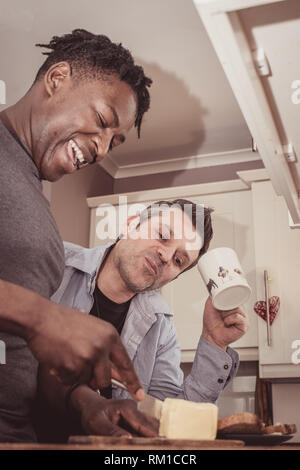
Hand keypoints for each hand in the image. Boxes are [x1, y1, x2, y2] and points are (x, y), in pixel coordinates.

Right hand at [26, 303, 143, 400]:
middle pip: (105, 380)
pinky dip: (63, 375)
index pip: (125, 363)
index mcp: (110, 335)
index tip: (139, 395)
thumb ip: (106, 350)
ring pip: (86, 381)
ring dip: (76, 375)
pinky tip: (59, 358)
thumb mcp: (93, 330)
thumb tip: (118, 374)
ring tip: (67, 356)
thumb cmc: (65, 322)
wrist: (41, 318)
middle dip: (95, 381)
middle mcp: (101, 346)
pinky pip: (70, 381)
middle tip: (82, 368)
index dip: (133, 381)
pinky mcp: (71, 366)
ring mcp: (87, 356)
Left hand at [71, 385, 158, 436]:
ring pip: (151, 427)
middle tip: (162, 446)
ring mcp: (136, 414)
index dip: (154, 435)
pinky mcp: (136, 421)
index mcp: (127, 408)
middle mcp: (135, 409)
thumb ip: (112, 431)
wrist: (91, 407)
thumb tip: (128, 439)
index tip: (164, 442)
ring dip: (153, 436)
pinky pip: (145, 429)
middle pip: (151, 426)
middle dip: (156, 436)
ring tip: (158, 444)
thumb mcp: (97, 423)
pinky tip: (149, 443)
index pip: (144, 424)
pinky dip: (148, 437)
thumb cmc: (92, 413)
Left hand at [201, 297, 248, 349]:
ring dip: (226, 314)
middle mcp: (240, 310)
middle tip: (220, 313)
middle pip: (236, 302)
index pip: (235, 295)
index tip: (223, 302)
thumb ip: (214, 295)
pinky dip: (229, 320)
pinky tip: (227, 323)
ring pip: (236, 309)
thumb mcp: (210, 304)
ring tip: (224, 319)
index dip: (228, 298)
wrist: (211, 334)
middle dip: (225, 307)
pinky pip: (237, 317)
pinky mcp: (245, 325)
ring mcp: (243, 317)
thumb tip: (215, 287)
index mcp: (234, 305)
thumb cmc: (211, 322)